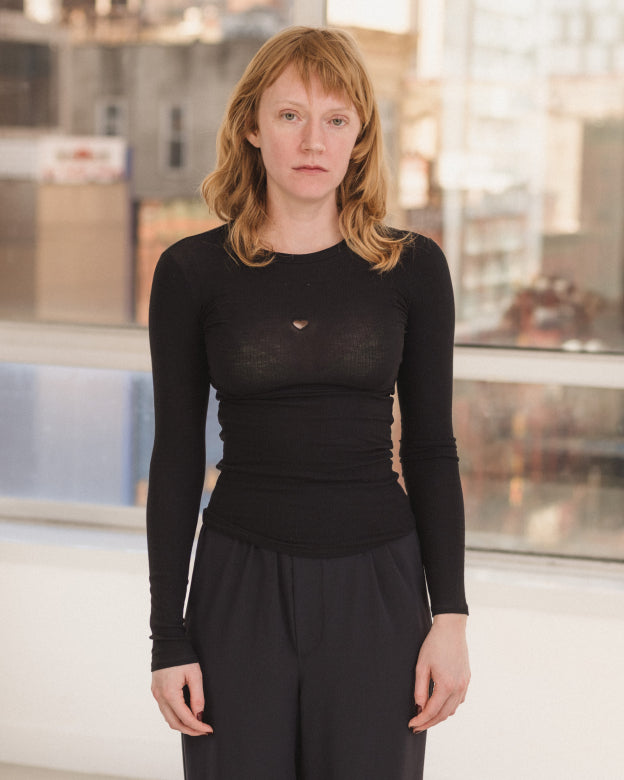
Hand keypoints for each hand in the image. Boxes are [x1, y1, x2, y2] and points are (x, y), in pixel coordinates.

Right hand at [151, 662, 213, 736]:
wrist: (167, 642)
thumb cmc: (183, 656)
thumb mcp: (195, 675)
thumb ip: (197, 696)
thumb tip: (199, 715)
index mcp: (170, 694)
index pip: (185, 718)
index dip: (198, 726)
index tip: (208, 729)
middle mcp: (160, 697)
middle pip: (174, 723)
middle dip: (190, 730)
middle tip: (203, 731)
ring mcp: (156, 694)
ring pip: (168, 718)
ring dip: (182, 724)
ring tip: (196, 724)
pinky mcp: (155, 690)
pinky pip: (165, 709)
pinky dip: (175, 715)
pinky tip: (186, 714)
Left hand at [408, 613, 469, 732]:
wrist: (451, 628)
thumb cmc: (434, 644)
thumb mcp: (421, 666)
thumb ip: (420, 689)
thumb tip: (419, 707)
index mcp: (446, 685)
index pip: (432, 711)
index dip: (421, 720)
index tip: (411, 724)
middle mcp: (458, 688)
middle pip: (443, 714)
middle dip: (429, 722)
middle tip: (416, 726)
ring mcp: (464, 684)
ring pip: (452, 709)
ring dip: (439, 716)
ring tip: (426, 717)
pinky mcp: (467, 679)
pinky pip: (459, 700)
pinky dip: (449, 707)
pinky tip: (439, 705)